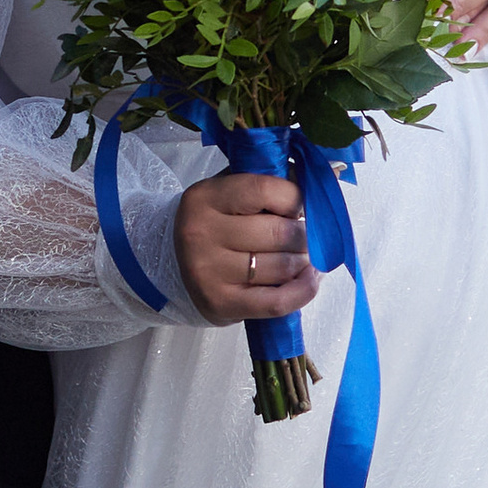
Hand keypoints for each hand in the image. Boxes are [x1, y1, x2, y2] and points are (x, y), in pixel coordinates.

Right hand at [174, 172, 319, 325]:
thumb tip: (314, 184)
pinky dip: (303, 291)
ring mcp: (209, 271)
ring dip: (305, 262)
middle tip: (307, 236)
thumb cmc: (215, 225)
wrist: (174, 265)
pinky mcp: (220, 303)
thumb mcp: (230, 192)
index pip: (266, 190)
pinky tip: (310, 280)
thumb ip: (268, 183)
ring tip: (305, 257)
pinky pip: (276, 301)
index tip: (302, 207)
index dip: (296, 198)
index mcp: (205, 197)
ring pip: (282, 266)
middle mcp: (201, 233)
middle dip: (305, 235)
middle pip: (279, 233)